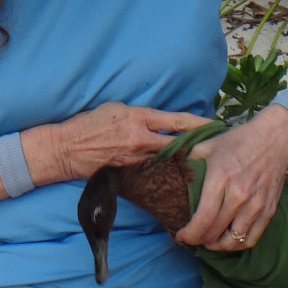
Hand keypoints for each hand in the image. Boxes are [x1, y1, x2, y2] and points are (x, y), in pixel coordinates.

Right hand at [49, 102, 210, 180]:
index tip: (217, 127)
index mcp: (138, 118)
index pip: (177, 122)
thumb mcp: (117, 109)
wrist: (67, 148)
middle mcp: (140, 139)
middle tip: (220, 150)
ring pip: (169, 162)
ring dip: (186, 162)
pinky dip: (167, 173)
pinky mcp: (130, 174)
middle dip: (200, 147)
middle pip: (179, 145)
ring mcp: (136, 160)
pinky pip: (154, 173)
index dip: (199, 125)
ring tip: (207, 165)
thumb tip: (163, 120)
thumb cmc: (91, 123)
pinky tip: (180, 178)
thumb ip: (142, 115)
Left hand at [174, 108, 287, 251]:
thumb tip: (174, 177)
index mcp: (220, 178)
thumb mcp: (207, 146)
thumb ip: (189, 163)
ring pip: (234, 240)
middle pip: (216, 232)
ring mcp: (256, 205)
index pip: (204, 218)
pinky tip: (228, 239)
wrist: (273, 139)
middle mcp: (239, 195)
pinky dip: (237, 245)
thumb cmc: (238, 141)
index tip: (181, 236)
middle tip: (191, 238)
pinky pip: (251, 238)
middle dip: (199, 240)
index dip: (190, 233)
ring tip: (208, 241)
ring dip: (217, 246)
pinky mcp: (268, 210)